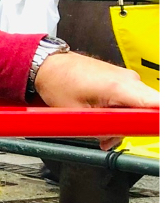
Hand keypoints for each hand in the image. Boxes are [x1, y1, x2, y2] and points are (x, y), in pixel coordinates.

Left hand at [32, 51, 159, 148]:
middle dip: (133, 128)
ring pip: (139, 107)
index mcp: (121, 87)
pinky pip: (130, 100)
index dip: (155, 121)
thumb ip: (105, 129)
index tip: (149, 129)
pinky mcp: (122, 79)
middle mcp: (128, 79)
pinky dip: (120, 112)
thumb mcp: (79, 114)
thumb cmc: (58, 83)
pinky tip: (102, 117)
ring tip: (99, 126)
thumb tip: (118, 138)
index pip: (156, 105)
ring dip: (124, 122)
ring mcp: (126, 78)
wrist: (47, 65)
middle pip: (148, 110)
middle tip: (109, 137)